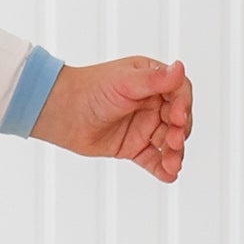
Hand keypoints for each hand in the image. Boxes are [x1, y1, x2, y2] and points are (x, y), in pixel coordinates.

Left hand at [30, 57, 192, 181]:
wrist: (60, 113)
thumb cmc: (89, 89)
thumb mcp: (124, 81)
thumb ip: (154, 79)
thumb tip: (179, 68)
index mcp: (152, 82)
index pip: (179, 93)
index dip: (183, 105)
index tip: (178, 117)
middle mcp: (151, 104)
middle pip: (177, 120)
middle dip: (179, 132)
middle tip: (174, 141)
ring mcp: (143, 126)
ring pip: (167, 142)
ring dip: (174, 153)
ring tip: (172, 164)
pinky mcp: (132, 147)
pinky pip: (153, 159)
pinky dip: (162, 168)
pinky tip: (168, 175)